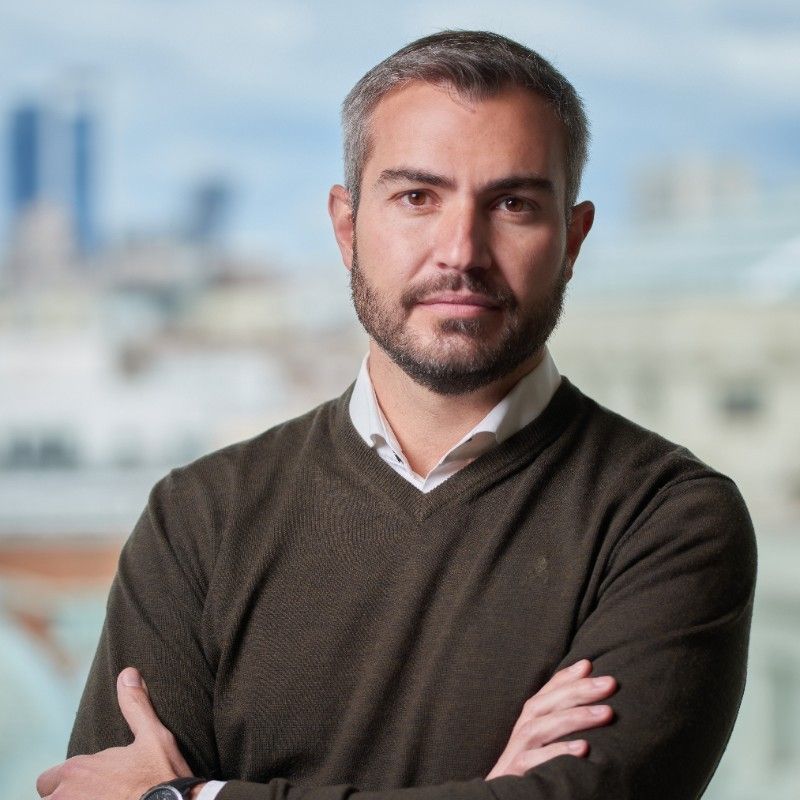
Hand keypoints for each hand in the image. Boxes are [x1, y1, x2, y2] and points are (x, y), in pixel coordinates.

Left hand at [36, 667, 202, 799]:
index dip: (68, 780)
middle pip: (50, 799)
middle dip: (68, 796)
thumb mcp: (153, 737)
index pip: (50, 779)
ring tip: (106, 799)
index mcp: (77, 771)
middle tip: (98, 794)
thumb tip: (127, 673)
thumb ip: (135, 706)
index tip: (92, 782)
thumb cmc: (162, 777)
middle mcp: (65, 798)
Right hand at [486, 659, 616, 778]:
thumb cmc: (531, 769)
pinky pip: (536, 761)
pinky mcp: (516, 773)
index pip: (546, 692)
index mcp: (530, 721)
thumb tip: (588, 676)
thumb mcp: (546, 740)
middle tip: (609, 684)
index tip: (590, 665)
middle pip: (545, 704)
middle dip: (577, 691)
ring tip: (606, 713)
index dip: (566, 677)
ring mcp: (517, 752)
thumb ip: (562, 713)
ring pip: (540, 727)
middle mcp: (522, 732)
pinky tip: (583, 749)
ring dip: (574, 717)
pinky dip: (559, 752)